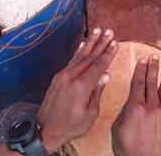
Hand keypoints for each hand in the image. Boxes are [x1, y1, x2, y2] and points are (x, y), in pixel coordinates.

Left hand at [36, 27, 117, 151]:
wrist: (45, 130)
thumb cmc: (70, 126)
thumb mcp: (90, 114)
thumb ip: (97, 92)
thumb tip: (105, 75)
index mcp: (82, 86)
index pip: (99, 65)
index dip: (108, 54)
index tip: (115, 42)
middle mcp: (71, 77)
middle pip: (90, 56)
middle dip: (101, 43)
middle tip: (110, 31)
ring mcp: (63, 76)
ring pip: (80, 55)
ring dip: (90, 42)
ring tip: (98, 30)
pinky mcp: (58, 77)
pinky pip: (71, 61)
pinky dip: (78, 51)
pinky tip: (83, 43)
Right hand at [111, 54, 160, 155]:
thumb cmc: (127, 150)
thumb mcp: (117, 129)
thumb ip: (124, 113)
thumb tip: (130, 104)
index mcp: (135, 107)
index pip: (138, 84)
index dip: (140, 70)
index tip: (142, 60)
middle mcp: (151, 108)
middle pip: (151, 83)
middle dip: (153, 68)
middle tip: (155, 55)